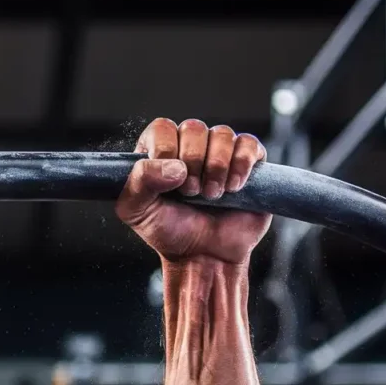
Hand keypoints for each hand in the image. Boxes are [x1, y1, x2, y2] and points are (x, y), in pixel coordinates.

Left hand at [115, 118, 269, 264]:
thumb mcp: (137, 211)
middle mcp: (189, 147)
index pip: (163, 128)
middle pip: (194, 128)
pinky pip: (248, 144)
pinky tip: (233, 188)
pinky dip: (241, 165)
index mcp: (159, 152)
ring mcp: (219, 152)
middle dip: (193, 162)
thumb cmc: (170, 232)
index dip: (167, 151)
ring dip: (217, 167)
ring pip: (222, 134)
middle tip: (192, 193)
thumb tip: (175, 166)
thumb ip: (140, 182)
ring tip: (212, 195)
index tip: (171, 183)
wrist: (205, 256)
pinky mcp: (247, 162)